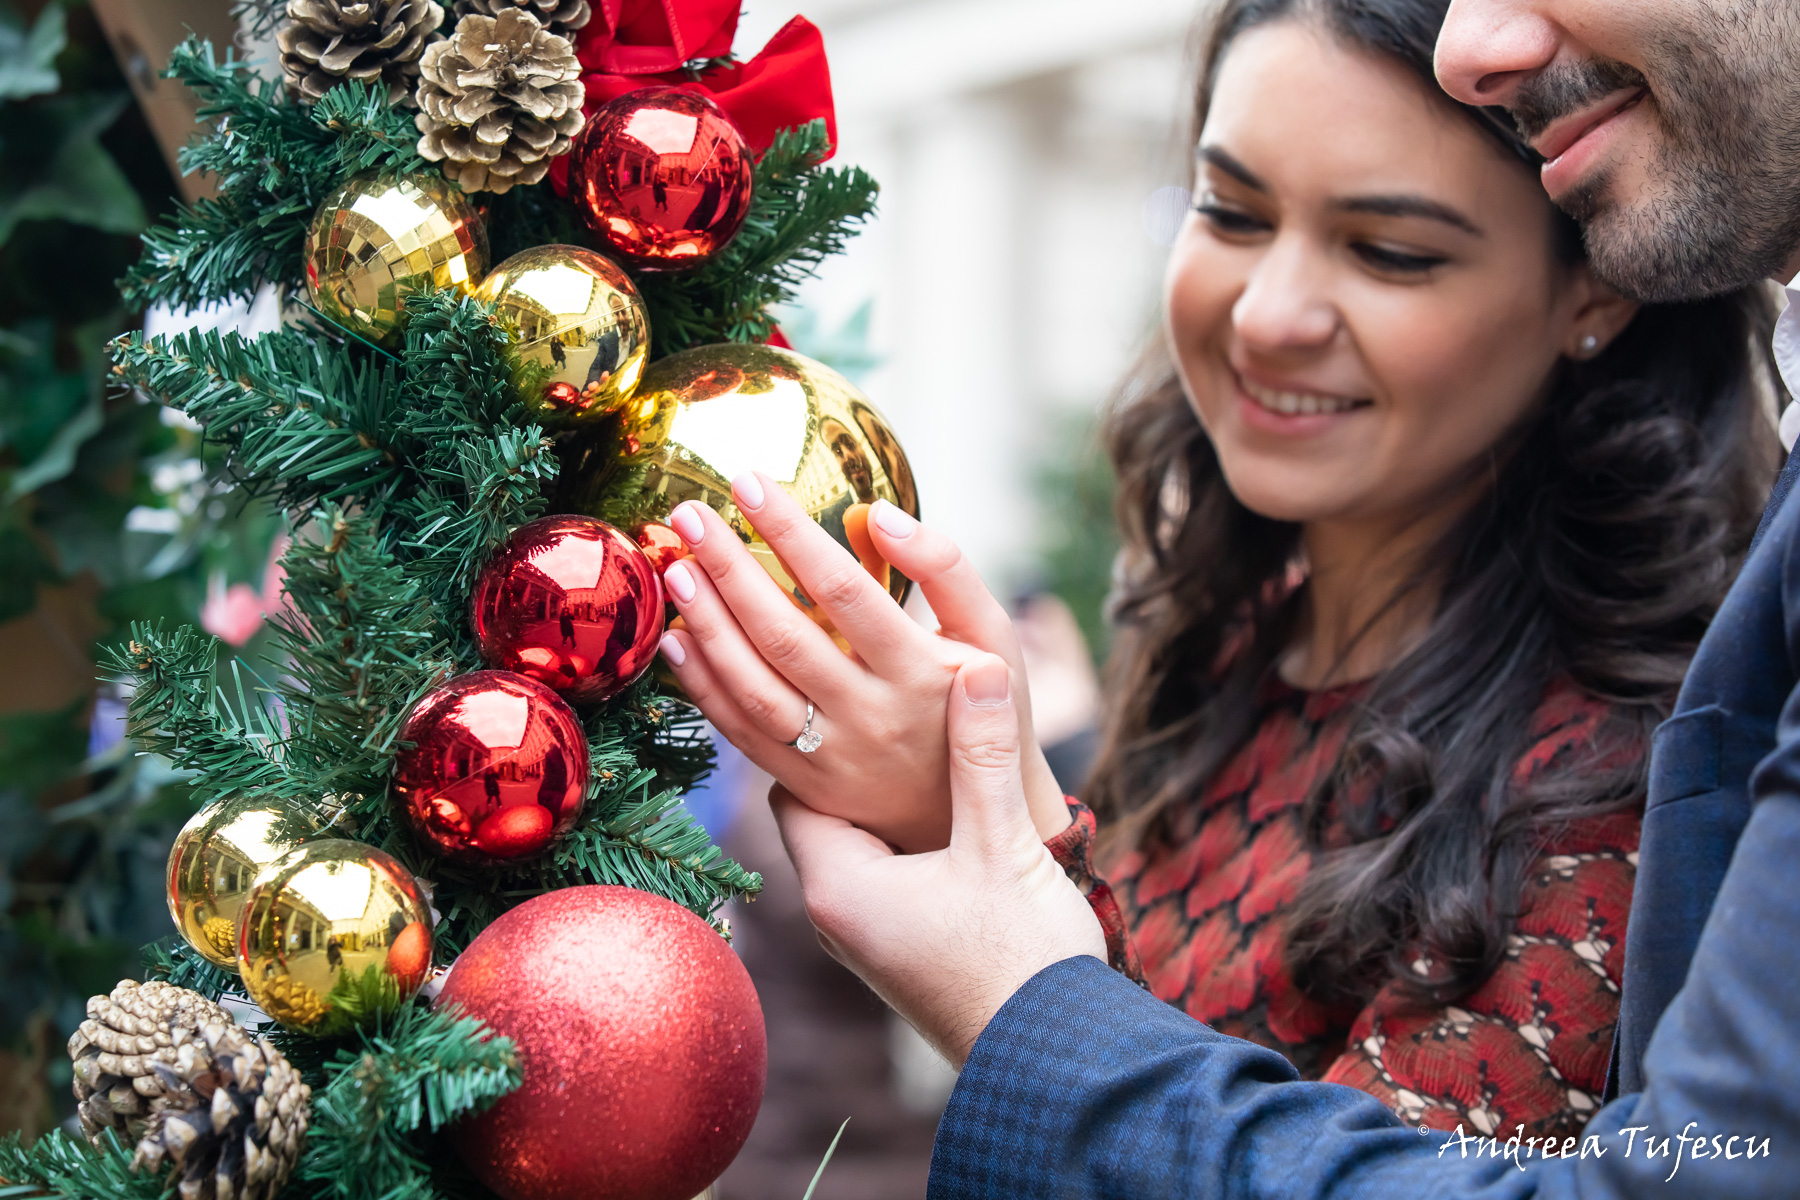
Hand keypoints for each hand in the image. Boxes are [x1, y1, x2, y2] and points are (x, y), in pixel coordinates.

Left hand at [655, 471, 1071, 851]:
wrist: (973, 816)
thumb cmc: (984, 705)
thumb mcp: (991, 634)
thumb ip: (945, 568)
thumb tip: (878, 514)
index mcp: (921, 670)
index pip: (844, 590)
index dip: (792, 533)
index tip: (749, 482)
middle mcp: (872, 716)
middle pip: (784, 636)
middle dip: (729, 569)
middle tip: (689, 515)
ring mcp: (833, 758)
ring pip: (754, 689)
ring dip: (708, 627)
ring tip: (677, 569)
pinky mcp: (805, 786)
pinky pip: (742, 734)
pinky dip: (703, 687)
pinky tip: (676, 640)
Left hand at [772, 656, 1107, 1065]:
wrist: (1055, 1066)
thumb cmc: (1022, 964)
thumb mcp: (1004, 845)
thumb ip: (984, 754)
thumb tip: (978, 667)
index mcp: (839, 886)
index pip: (791, 783)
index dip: (816, 732)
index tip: (844, 685)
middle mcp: (836, 917)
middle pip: (818, 812)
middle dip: (845, 760)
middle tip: (872, 697)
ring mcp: (866, 941)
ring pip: (851, 846)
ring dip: (873, 800)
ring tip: (908, 746)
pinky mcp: (898, 955)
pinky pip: (877, 877)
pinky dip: (895, 838)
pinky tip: (939, 811)